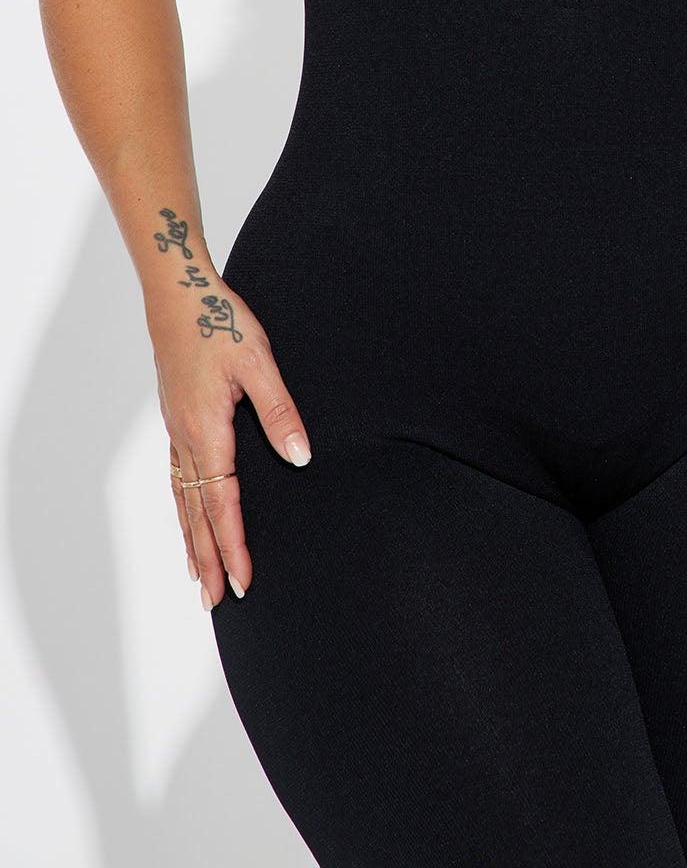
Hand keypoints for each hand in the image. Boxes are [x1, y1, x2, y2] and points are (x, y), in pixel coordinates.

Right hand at [148, 280, 311, 610]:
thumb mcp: (259, 362)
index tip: (245, 581)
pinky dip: (182, 507)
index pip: (222, 504)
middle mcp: (187, 438)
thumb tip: (300, 457)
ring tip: (199, 577)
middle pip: (197, 513)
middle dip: (209, 558)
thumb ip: (280, 411)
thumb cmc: (219, 322)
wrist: (178, 293)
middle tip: (218, 602)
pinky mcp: (176, 418)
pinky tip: (187, 516)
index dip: (234, 545)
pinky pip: (177, 477)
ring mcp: (177, 430)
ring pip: (183, 499)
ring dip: (192, 540)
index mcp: (207, 431)